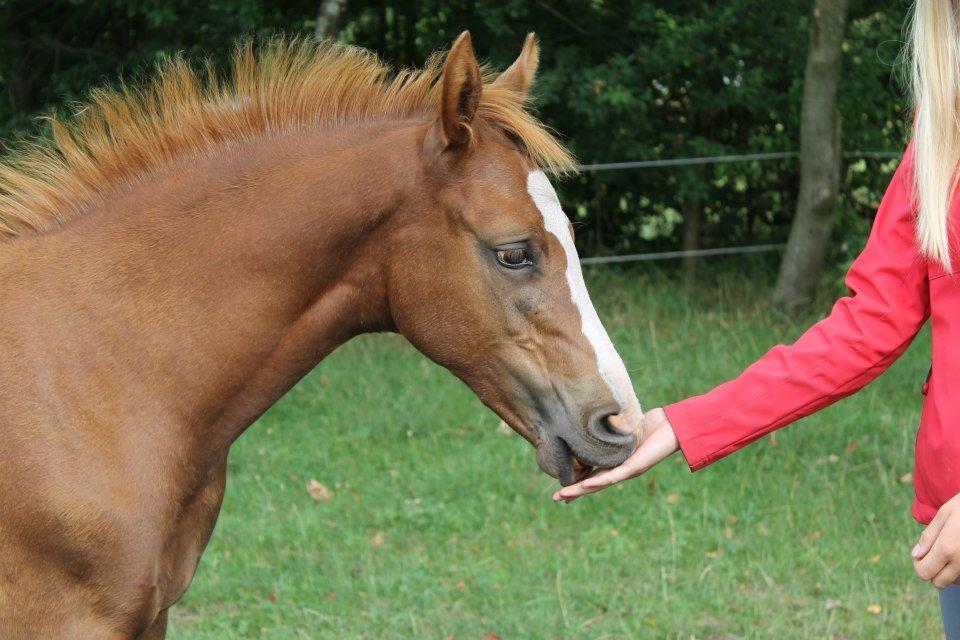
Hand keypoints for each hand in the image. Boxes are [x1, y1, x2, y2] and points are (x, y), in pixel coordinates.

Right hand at [552, 407, 678, 501]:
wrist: (673, 427)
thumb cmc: (652, 425)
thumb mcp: (625, 427)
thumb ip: (612, 428)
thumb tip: (595, 417)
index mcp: (617, 463)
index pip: (593, 475)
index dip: (578, 482)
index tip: (563, 488)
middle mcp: (621, 470)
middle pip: (593, 484)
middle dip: (575, 492)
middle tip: (556, 499)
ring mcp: (627, 470)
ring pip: (599, 484)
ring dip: (581, 490)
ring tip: (564, 496)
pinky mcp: (635, 467)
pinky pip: (613, 476)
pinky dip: (599, 482)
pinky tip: (586, 486)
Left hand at [913, 493, 959, 587]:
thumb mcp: (946, 513)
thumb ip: (929, 536)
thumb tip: (916, 555)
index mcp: (947, 548)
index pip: (924, 573)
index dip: (919, 564)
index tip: (924, 553)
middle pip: (939, 583)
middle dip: (933, 570)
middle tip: (937, 553)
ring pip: (955, 582)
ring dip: (950, 572)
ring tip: (954, 551)